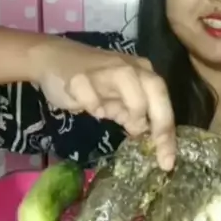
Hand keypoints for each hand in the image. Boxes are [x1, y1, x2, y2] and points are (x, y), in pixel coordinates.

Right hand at [28, 37, 175, 169]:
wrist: (52, 59)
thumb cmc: (90, 83)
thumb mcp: (116, 100)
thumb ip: (131, 114)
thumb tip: (146, 134)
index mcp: (141, 72)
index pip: (162, 99)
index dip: (167, 131)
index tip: (167, 161)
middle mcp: (129, 67)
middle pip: (155, 89)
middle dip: (161, 124)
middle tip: (157, 153)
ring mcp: (106, 68)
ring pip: (130, 87)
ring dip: (131, 110)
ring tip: (117, 119)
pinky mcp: (80, 76)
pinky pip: (92, 96)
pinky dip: (93, 106)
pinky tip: (90, 108)